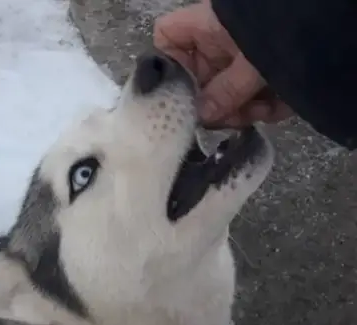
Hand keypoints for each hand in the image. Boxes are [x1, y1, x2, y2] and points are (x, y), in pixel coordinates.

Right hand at [153, 0, 293, 126]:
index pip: (168, 37)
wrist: (338, 23)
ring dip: (243, 108)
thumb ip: (224, 93)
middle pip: (200, 76)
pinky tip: (277, 108)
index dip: (169, 65)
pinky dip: (264, 104)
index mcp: (205, 27)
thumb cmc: (280, 31)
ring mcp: (239, 55)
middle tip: (231, 117)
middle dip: (217, 101)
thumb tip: (201, 118)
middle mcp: (217, 40)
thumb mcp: (251, 63)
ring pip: (226, 90)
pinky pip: (251, 92)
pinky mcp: (262, 70)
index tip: (183, 93)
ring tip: (262, 111)